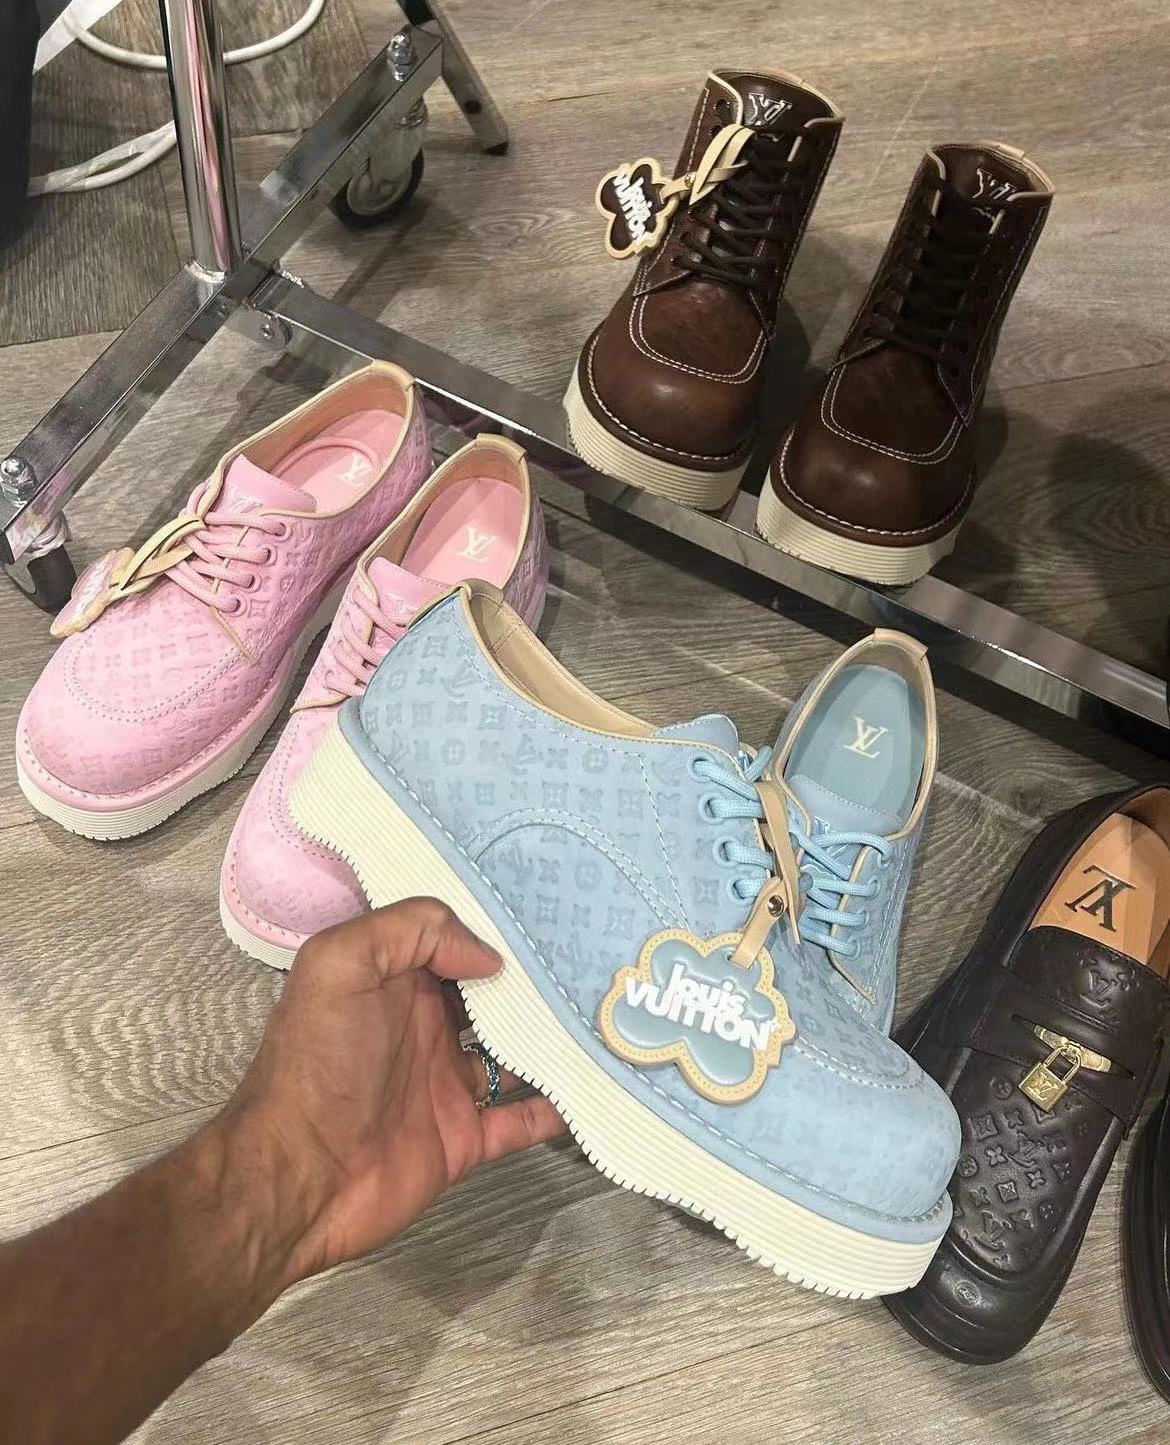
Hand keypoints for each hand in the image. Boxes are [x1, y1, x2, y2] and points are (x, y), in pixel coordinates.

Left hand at [220, 900, 564, 1284]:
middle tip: (597, 961)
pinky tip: (597, 1086)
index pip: (453, 942)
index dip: (495, 928)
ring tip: (611, 1018)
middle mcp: (424, 1027)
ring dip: (556, 1041)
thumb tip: (487, 956)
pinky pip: (521, 1119)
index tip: (550, 914)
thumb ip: (411, 932)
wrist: (295, 1177)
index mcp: (394, 982)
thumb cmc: (314, 1064)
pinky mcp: (462, 1138)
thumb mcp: (339, 964)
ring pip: (516, 1054)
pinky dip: (557, 1107)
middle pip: (494, 997)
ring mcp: (446, 1084)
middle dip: (537, 982)